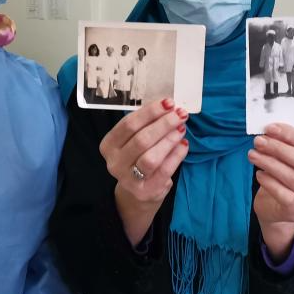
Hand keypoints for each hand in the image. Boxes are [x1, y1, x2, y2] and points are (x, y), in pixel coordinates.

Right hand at [99, 97, 189, 245]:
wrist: (137, 191)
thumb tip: (168, 106)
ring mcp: (129, 179)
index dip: (150, 112)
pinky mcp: (146, 191)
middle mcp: (115, 163)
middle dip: (163, 124)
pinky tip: (183, 144)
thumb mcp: (134, 140)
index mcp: (109, 145)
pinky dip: (176, 155)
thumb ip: (146, 124)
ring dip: (169, 140)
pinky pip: (164, 170)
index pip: (129, 124)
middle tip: (179, 114)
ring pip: (151, 157)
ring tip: (182, 128)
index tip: (168, 102)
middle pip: (141, 139)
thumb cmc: (137, 158)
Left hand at [247, 123, 293, 256]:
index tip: (270, 128)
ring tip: (253, 155)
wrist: (277, 210)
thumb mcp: (289, 161)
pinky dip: (271, 183)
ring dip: (271, 163)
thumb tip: (271, 131)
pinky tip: (259, 175)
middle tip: (259, 142)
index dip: (291, 135)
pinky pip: (286, 196)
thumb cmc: (284, 180)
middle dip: (280, 149)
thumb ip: (286, 146)